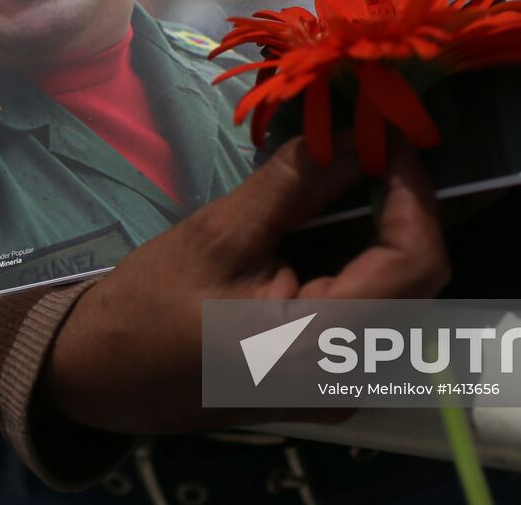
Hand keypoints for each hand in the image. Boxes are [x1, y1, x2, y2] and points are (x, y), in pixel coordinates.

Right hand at [36, 136, 448, 433]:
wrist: (102, 375)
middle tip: (371, 144)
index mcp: (320, 348)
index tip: (387, 137)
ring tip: (355, 170)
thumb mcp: (219, 233)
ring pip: (403, 292)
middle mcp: (348, 379)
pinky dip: (367, 257)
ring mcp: (342, 387)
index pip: (413, 262)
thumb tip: (355, 133)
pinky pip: (376, 309)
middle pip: (418, 279)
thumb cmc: (149, 306)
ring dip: (386, 227)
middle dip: (403, 205)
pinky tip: (336, 219)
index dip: (413, 192)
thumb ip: (296, 184)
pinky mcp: (331, 380)